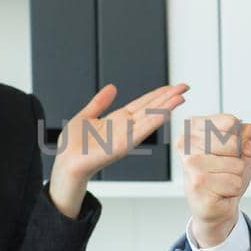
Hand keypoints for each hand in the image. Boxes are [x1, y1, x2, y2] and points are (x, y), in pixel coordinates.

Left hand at [48, 82, 188, 217]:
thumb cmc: (73, 147)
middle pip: (151, 108)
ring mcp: (126, 136)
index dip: (158, 94)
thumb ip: (100, 102)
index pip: (143, 104)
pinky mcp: (123, 145)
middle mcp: (126, 128)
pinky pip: (141, 131)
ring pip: (150, 118)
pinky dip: (154, 122)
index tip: (172, 87)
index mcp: (118, 120)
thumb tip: (112, 87)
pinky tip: (166, 113)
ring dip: (167, 107)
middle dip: (168, 97)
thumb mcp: (86, 116)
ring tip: (181, 97)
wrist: (66, 163)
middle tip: (185, 86)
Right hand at [177, 113, 250, 248]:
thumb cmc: (223, 174)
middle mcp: (187, 144)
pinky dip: (232, 190)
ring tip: (221, 180)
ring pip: (236, 165)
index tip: (227, 150)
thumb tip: (250, 137)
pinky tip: (219, 191)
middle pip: (234, 143)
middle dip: (237, 159)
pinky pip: (234, 183)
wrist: (213, 206)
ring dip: (235, 176)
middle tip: (223, 169)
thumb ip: (248, 135)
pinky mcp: (198, 185)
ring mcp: (190, 165)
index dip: (238, 138)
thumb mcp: (240, 148)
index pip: (231, 122)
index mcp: (193, 127)